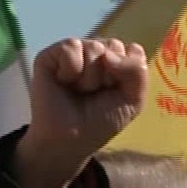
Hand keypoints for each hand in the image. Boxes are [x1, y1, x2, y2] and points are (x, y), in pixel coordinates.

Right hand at [12, 37, 147, 187]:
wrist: (69, 141)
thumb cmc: (99, 122)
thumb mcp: (133, 100)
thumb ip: (136, 70)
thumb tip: (107, 54)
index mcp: (116, 61)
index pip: (133, 51)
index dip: (126, 75)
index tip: (114, 94)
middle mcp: (95, 52)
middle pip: (114, 47)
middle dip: (108, 77)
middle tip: (93, 95)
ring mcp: (73, 52)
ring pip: (94, 46)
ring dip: (90, 77)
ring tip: (78, 92)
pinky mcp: (50, 56)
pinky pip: (71, 46)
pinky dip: (71, 68)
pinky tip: (63, 82)